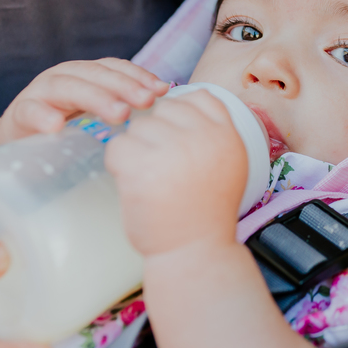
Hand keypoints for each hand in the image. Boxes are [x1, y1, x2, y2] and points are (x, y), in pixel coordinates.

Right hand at [0, 58, 168, 149]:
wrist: (17, 145)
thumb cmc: (66, 131)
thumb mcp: (96, 118)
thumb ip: (123, 110)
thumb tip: (166, 112)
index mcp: (85, 75)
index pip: (115, 67)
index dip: (138, 75)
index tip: (162, 90)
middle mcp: (64, 76)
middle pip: (96, 74)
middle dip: (124, 86)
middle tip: (147, 103)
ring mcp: (39, 93)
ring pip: (68, 87)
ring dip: (95, 98)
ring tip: (118, 115)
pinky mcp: (18, 114)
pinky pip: (30, 111)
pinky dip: (43, 116)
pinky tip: (57, 127)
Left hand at [105, 90, 247, 255]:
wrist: (195, 250)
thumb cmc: (206, 209)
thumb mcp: (230, 162)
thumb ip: (213, 129)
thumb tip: (187, 96)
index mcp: (226, 134)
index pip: (198, 97)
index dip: (181, 118)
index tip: (180, 146)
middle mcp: (202, 137)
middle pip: (162, 111)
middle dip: (156, 136)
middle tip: (166, 170)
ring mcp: (171, 151)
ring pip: (136, 127)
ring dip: (136, 151)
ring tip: (152, 180)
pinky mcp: (141, 168)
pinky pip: (117, 147)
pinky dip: (119, 165)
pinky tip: (135, 185)